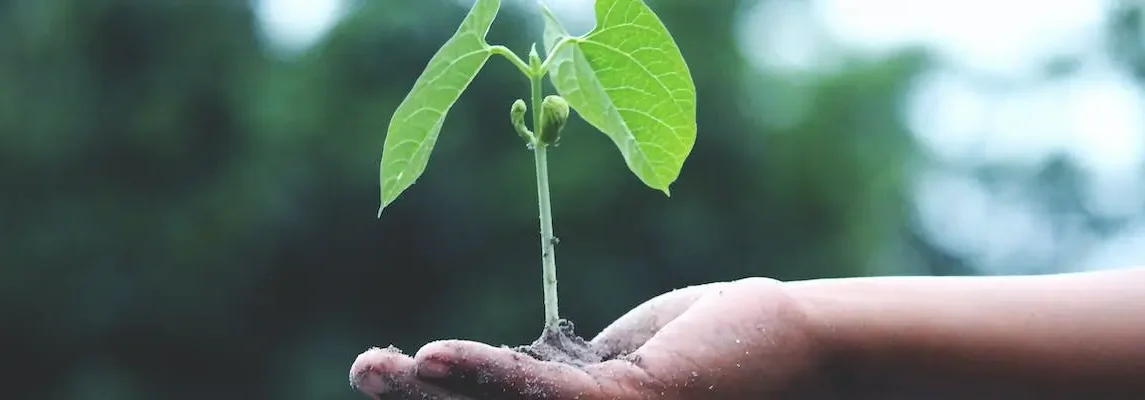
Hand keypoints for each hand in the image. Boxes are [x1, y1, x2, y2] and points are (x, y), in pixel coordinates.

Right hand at [349, 277, 834, 398]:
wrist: (807, 348)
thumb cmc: (727, 344)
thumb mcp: (627, 356)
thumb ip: (569, 371)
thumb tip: (516, 375)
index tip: (400, 373)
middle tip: (364, 370)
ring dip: (430, 392)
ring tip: (377, 368)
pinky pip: (538, 393)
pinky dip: (484, 374)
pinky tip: (432, 358)